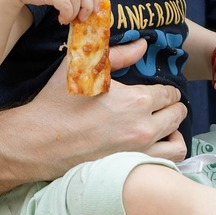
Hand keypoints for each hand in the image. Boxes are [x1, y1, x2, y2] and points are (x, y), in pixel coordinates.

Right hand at [25, 37, 187, 173]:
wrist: (38, 141)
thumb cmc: (57, 103)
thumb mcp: (83, 68)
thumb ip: (118, 54)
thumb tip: (142, 45)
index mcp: (135, 99)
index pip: (169, 93)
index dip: (168, 90)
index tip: (162, 92)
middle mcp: (143, 127)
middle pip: (177, 115)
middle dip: (173, 108)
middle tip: (164, 107)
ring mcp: (138, 152)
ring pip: (177, 143)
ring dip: (174, 133)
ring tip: (164, 129)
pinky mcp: (129, 170)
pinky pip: (165, 164)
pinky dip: (165, 154)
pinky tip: (154, 148)